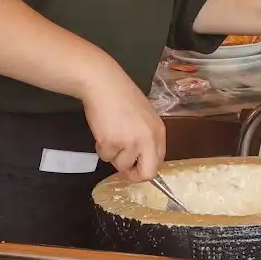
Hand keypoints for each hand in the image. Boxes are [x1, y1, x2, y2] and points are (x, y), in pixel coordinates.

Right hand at [80, 60, 165, 181]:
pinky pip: (105, 156)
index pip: (158, 163)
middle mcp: (148, 140)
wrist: (104, 84)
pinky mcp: (111, 143)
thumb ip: (146, 138)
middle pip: (147, 173)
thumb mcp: (145, 118)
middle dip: (134, 175)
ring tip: (110, 135)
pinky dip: (101, 147)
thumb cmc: (123, 97)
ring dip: (113, 155)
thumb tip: (141, 160)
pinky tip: (103, 131)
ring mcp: (130, 142)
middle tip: (124, 170)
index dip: (145, 168)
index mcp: (159, 132)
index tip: (135, 167)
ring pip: (121, 165)